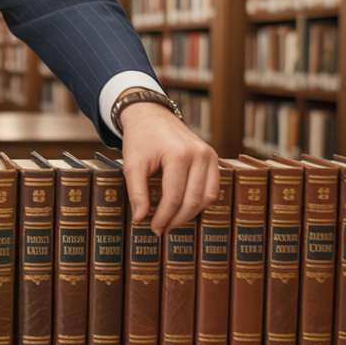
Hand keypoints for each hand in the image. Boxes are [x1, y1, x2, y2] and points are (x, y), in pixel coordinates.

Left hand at [119, 101, 219, 234]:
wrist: (151, 115)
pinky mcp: (213, 157)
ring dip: (191, 213)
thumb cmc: (140, 139)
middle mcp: (199, 154)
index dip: (164, 217)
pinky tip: (184, 208)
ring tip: (172, 221)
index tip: (154, 229)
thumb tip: (140, 219)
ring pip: (208, 197)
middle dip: (177, 219)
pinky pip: (213, 187)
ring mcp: (210, 155)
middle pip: (194, 200)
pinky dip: (201, 201)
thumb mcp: (132, 165)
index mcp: (179, 155)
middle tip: (162, 229)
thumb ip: (137, 192)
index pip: (174, 197)